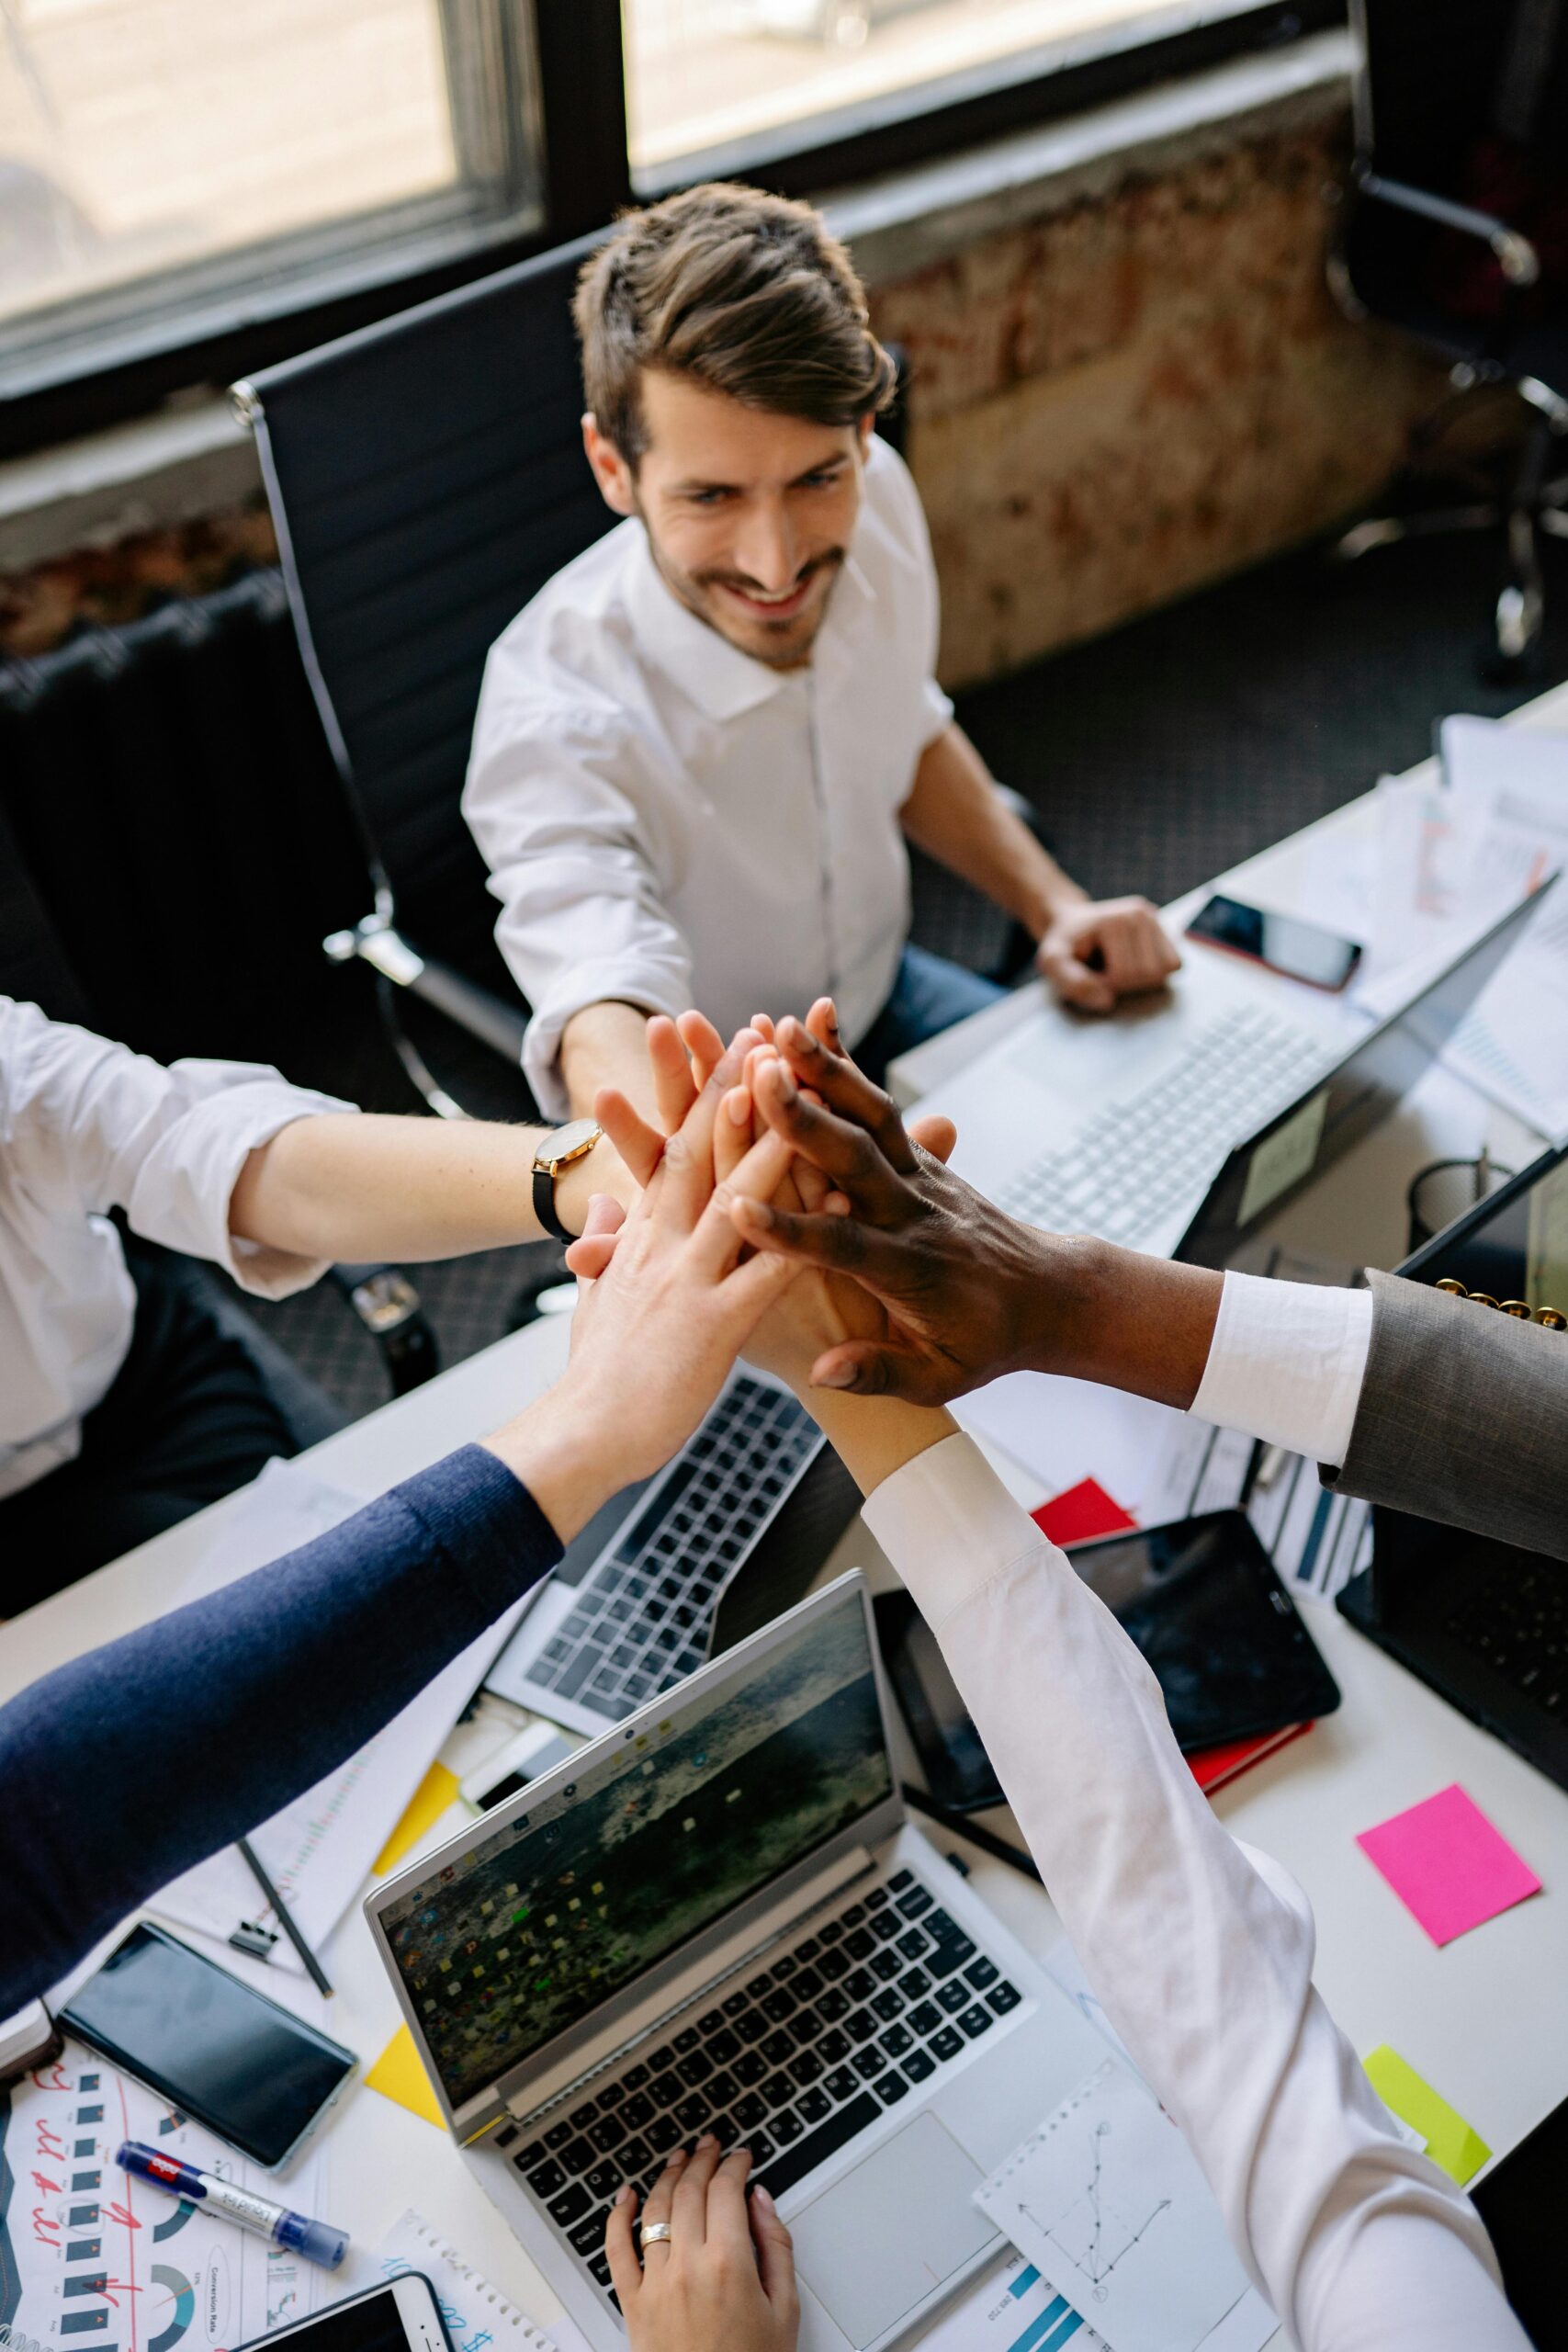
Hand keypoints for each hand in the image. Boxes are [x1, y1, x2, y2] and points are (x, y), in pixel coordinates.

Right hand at [489, 1030, 796, 1535]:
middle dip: (732, 1089)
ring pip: (736, 1196)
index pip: (673, 1151)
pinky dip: (803, 1236)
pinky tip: (838, 1205)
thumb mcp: (593, 1301)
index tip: (727, 1052)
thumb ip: (604, 1247)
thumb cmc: (594, 1381)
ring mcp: (685, 1281)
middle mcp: (662, 1246)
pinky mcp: (710, 1327)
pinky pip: (767, 1274)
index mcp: (641, 1239)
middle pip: (701, 1152)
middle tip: (763, 1033)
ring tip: (798, 1089)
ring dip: (770, 1140)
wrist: (578, 1437)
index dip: (701, 1098)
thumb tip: (606, 1206)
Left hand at [608, 2140, 797, 2351]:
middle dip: (703, 2160)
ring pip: (655, 2209)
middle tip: (711, 2146)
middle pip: (690, 2191)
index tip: (741, 2157)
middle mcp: (688, 2267)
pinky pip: (616, 2250)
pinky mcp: (632, 2304)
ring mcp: (656, 2284)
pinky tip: (626, 2196)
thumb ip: (777, 2247)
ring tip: (679, 2158)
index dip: (735, 2164)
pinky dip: (618, 2217)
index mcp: (730, 2265)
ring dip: (668, 2175)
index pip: (727, 2190)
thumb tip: (762, 2201)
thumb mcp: (785, 2310)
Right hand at [727, 1011, 1054, 1402]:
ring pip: (871, 1116)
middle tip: (760, 1076)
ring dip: (826, 1068)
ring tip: (779, 1026)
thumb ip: (880, 1373)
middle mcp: (914, 1212)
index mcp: (910, 1269)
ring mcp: (921, 1176)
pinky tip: (811, 1023)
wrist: (1050, 1294)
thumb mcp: (941, 1377)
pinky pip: (879, 1107)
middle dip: (806, 1118)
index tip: (738, 1208)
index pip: (845, 1245)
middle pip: (857, 1159)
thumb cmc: (986, 1345)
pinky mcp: (921, 1157)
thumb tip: (822, 1373)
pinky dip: (846, 1065)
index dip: (793, 1229)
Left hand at [1037, 895, 1179, 1012]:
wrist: (1071, 925)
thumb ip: (1072, 983)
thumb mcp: (1052, 963)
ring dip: (1140, 980)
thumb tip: (1107, 1002)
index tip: (1089, 972)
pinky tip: (1133, 962)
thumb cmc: (1063, 947)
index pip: (1125, 976)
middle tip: (1103, 969)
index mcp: (1115, 921)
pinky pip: (1175, 965)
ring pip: (1164, 972)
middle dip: (1124, 983)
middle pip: (1149, 975)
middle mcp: (1141, 913)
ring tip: (1117, 965)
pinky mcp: (1165, 927)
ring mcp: (1156, 918)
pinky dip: (1155, 973)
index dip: (1105, 985)